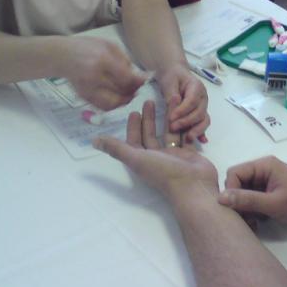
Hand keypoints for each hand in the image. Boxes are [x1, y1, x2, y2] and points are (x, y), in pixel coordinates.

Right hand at [63, 37, 146, 109]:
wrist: (61, 55)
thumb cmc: (87, 47)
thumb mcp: (108, 45)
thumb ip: (124, 60)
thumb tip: (138, 76)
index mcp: (102, 60)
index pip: (126, 77)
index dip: (138, 82)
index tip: (146, 80)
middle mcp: (94, 76)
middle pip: (121, 91)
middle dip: (134, 91)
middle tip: (140, 88)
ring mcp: (88, 88)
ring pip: (113, 103)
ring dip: (125, 101)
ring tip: (131, 94)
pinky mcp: (83, 96)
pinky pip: (103, 106)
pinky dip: (114, 105)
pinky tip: (120, 98)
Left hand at [93, 100, 218, 199]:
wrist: (193, 185)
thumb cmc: (164, 172)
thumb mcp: (137, 158)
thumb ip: (116, 148)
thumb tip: (93, 141)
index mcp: (142, 159)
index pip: (134, 140)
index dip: (133, 126)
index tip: (134, 111)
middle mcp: (157, 157)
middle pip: (151, 135)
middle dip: (150, 118)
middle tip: (150, 101)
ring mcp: (173, 156)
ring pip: (169, 133)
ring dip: (169, 118)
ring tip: (170, 103)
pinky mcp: (188, 154)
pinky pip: (184, 136)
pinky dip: (184, 126)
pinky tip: (184, 113)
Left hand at [156, 62, 209, 142]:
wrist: (174, 74)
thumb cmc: (171, 76)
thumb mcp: (169, 82)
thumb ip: (171, 96)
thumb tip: (173, 111)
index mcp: (197, 87)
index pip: (192, 101)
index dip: (182, 110)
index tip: (171, 118)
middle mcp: (203, 98)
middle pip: (199, 112)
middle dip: (187, 121)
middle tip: (173, 127)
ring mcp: (203, 106)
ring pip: (204, 119)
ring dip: (197, 129)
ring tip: (188, 138)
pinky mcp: (199, 114)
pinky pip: (202, 124)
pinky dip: (202, 132)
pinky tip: (201, 141)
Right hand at [218, 156, 286, 225]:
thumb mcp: (273, 204)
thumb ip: (247, 200)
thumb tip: (220, 198)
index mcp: (263, 165)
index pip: (234, 173)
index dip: (231, 191)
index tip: (237, 210)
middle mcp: (262, 169)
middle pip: (237, 183)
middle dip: (238, 202)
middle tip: (247, 220)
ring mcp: (266, 179)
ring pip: (243, 192)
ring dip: (245, 208)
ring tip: (254, 223)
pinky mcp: (269, 190)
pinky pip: (252, 197)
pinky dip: (253, 209)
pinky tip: (259, 221)